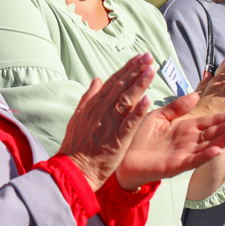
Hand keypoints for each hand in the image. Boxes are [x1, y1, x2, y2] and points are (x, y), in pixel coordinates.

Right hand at [58, 53, 154, 190]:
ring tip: (150, 70)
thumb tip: (97, 79)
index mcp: (94, 105)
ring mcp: (110, 124)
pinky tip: (148, 99)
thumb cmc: (76, 145)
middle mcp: (102, 111)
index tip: (139, 58)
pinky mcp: (117, 139)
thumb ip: (88, 97)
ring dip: (139, 84)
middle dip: (136, 70)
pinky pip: (129, 123)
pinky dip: (138, 111)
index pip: (113, 82)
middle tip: (148, 56)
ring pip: (127, 100)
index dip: (127, 68)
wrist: (74, 169)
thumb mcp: (78, 117)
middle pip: (121, 86)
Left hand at [114, 93, 224, 189]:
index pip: (210, 121)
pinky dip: (205, 155)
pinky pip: (193, 160)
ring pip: (208, 146)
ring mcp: (184, 154)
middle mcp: (188, 141)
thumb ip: (177, 107)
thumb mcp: (159, 116)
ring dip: (223, 140)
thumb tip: (196, 95)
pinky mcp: (175, 166)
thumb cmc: (138, 136)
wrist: (121, 156)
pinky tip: (216, 149)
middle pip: (214, 133)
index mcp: (185, 128)